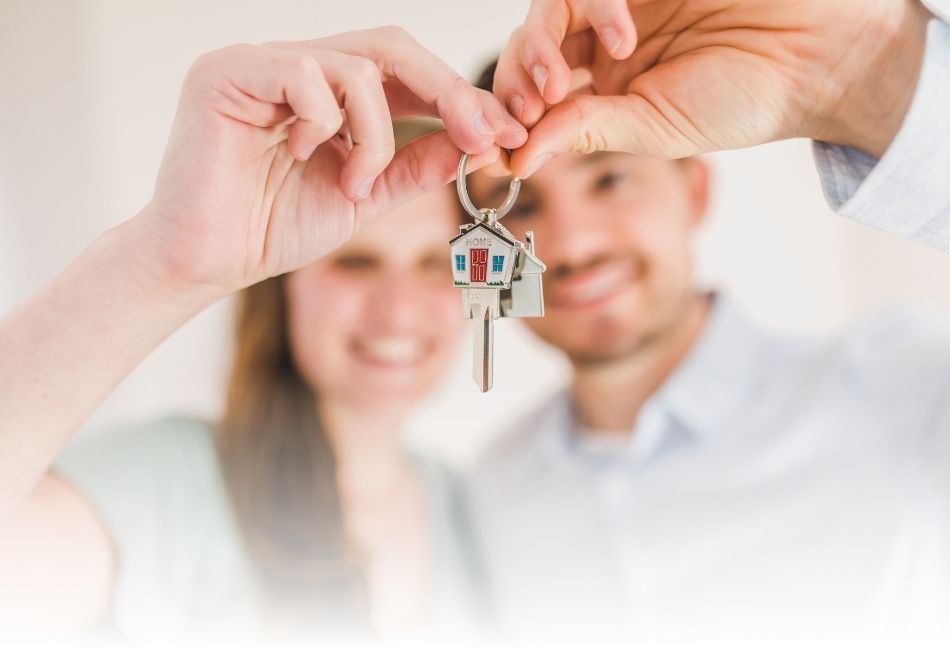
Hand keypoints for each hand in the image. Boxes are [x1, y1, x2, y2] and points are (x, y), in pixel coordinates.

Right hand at [136, 27, 526, 295]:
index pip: (405, 72)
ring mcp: (261, 63)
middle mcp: (297, 67)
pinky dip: (324, 123)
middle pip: (391, 47)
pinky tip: (302, 157)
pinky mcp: (227, 73)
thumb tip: (473, 142)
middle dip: (447, 93)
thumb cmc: (273, 228)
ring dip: (376, 135)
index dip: (458, 98)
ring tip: (354, 184)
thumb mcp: (365, 196)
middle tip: (482, 136)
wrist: (207, 262)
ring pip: (356, 66)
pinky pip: (303, 74)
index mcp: (329, 92)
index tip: (503, 135)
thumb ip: (413, 166)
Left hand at [493, 0, 930, 175]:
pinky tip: (622, 37)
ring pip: (548, 11)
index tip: (496, 146)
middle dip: (514, 82)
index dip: (507, 117)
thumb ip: (585, 132)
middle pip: (529, 50)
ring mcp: (620, 6)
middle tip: (528, 109)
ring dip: (540, 46)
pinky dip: (593, 6)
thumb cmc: (744, 99)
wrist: (815, 55)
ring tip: (559, 82)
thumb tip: (516, 160)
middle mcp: (604, 47)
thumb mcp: (654, 129)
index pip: (535, 98)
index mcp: (605, 92)